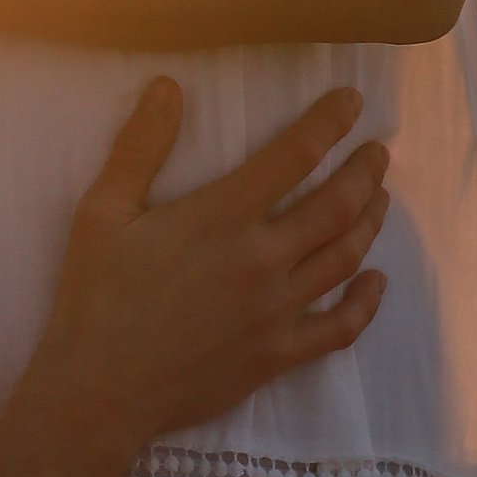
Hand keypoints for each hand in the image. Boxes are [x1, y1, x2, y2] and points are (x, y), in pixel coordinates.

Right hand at [19, 80, 387, 476]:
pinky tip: (376, 281)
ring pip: (347, 256)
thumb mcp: (102, 212)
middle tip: (378, 151)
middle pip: (338, 203)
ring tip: (379, 198)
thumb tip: (168, 87)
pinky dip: (366, 302)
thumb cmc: (96, 298)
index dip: (330, 121)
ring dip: (371, 221)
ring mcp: (277, 310)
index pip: (295, 155)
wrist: (100, 390)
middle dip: (366, 169)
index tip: (351, 101)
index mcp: (222, 217)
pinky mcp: (278, 354)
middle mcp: (262, 259)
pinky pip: (340, 328)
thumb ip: (139, 147)